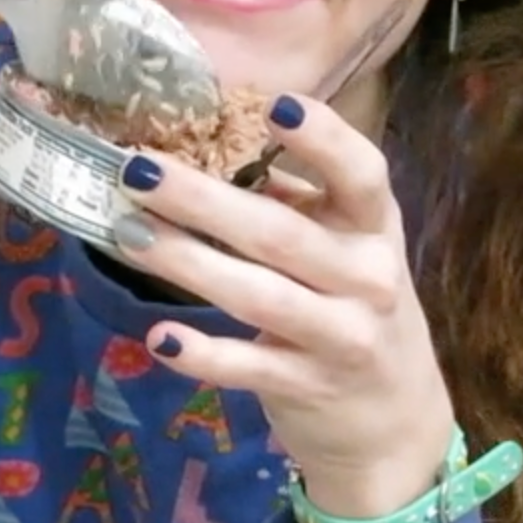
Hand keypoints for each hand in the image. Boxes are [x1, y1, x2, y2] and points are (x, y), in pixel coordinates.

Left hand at [111, 94, 458, 522]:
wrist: (395, 418)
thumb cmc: (354, 306)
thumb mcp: (346, 247)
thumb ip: (295, 201)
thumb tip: (211, 140)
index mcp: (373, 227)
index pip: (363, 174)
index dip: (324, 139)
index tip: (274, 105)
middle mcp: (367, 277)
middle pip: (281, 233)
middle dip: (203, 199)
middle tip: (137, 169)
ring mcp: (341, 336)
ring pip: (258, 294)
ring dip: (186, 263)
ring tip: (127, 233)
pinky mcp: (309, 386)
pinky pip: (249, 367)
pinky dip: (204, 355)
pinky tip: (159, 338)